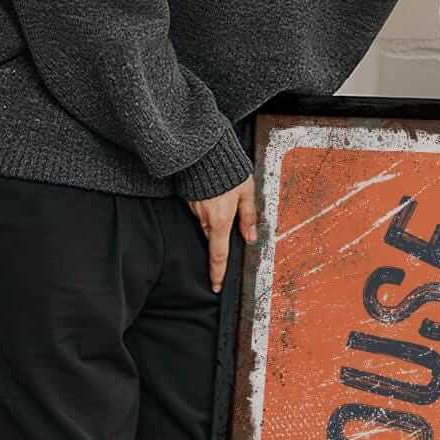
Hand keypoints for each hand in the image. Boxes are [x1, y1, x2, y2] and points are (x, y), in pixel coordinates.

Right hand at [187, 177, 257, 291]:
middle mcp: (205, 219)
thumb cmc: (228, 169)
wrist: (203, 153)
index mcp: (221, 221)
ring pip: (207, 224)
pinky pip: (200, 212)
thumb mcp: (247, 193)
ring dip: (216, 220)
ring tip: (224, 201)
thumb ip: (249, 216)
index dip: (218, 273)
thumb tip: (250, 237)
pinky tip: (215, 196)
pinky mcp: (189, 201)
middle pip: (213, 238)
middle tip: (230, 218)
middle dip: (221, 236)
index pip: (219, 254)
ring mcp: (195, 210)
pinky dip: (208, 209)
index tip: (216, 286)